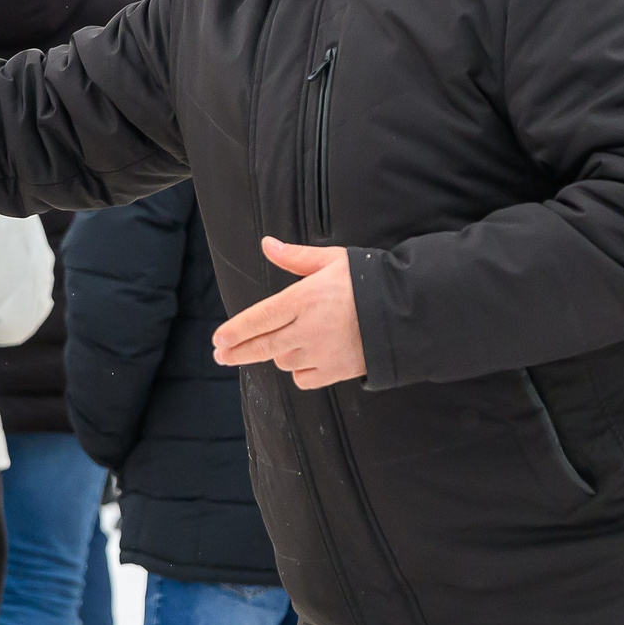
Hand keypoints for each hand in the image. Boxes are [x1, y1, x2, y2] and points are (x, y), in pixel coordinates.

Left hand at [211, 238, 365, 389]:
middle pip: (263, 346)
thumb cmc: (368, 280)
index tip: (218, 339)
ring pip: (283, 361)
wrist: (405, 311)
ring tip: (284, 344)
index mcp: (304, 299)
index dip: (235, 331)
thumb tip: (267, 245)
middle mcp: (308, 329)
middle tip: (222, 355)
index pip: (259, 318)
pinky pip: (304, 379)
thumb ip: (296, 257)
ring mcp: (321, 354)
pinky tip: (305, 359)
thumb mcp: (333, 260)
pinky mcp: (335, 372)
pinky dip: (300, 372)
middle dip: (237, 352)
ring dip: (278, 354)